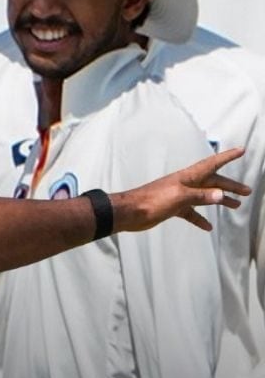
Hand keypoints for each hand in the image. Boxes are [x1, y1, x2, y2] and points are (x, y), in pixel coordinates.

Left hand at [114, 147, 250, 232]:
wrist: (130, 212)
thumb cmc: (152, 201)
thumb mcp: (180, 197)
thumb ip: (200, 196)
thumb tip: (220, 195)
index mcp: (188, 177)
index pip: (212, 164)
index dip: (227, 157)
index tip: (241, 150)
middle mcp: (185, 184)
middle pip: (212, 182)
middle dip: (230, 186)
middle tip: (247, 192)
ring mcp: (179, 196)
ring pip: (205, 197)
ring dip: (219, 200)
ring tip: (236, 206)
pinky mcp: (173, 208)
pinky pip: (191, 212)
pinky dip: (200, 218)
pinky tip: (208, 226)